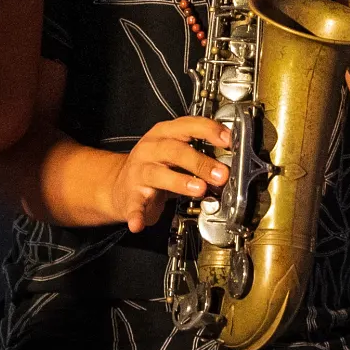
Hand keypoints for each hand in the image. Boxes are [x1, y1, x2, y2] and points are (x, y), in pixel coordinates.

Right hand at [105, 116, 232, 232]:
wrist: (120, 185)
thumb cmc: (155, 166)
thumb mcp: (176, 152)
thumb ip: (200, 153)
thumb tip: (230, 163)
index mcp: (164, 134)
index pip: (188, 125)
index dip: (209, 131)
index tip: (228, 141)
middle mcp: (150, 149)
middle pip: (175, 150)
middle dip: (200, 162)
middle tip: (221, 174)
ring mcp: (139, 172)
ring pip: (158, 174)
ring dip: (180, 181)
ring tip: (199, 190)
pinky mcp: (131, 195)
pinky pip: (134, 205)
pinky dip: (136, 214)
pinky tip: (139, 223)